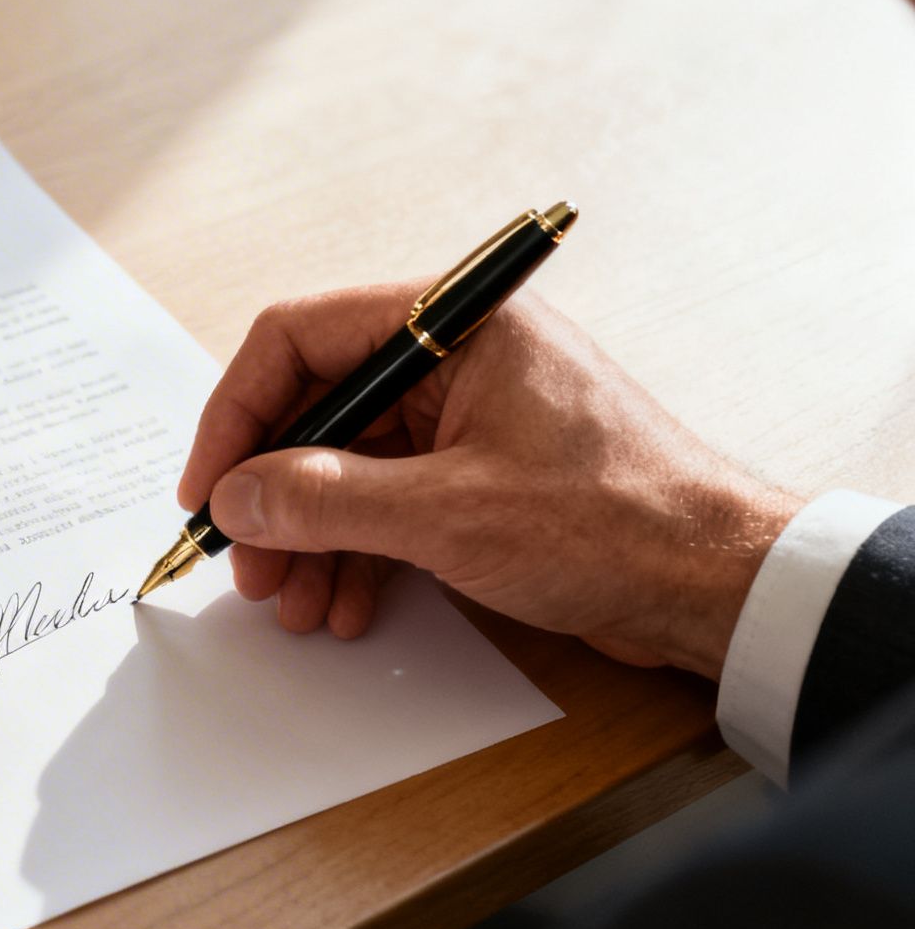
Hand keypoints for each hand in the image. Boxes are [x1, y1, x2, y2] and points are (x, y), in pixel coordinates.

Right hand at [178, 283, 801, 678]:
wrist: (719, 585)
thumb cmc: (616, 523)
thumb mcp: (446, 514)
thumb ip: (324, 500)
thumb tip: (236, 497)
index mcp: (457, 324)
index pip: (300, 338)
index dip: (237, 413)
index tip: (209, 487)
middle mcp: (458, 358)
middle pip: (319, 409)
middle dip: (272, 494)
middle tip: (247, 566)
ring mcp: (470, 418)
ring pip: (348, 466)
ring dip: (309, 537)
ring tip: (293, 602)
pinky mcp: (482, 476)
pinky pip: (389, 502)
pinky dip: (357, 553)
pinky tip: (345, 604)